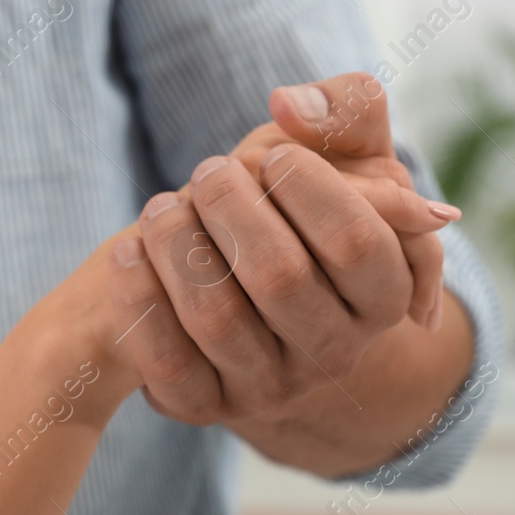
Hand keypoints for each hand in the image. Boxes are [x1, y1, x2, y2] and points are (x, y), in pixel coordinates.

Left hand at [104, 73, 459, 434]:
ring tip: (163, 206)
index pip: (359, 242)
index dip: (306, 184)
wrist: (233, 280)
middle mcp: (335, 353)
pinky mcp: (204, 406)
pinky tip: (130, 249)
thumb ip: (346, 109)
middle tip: (209, 171)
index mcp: (384, 295)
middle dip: (230, 205)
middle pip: (281, 277)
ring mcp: (269, 387)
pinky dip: (139, 294)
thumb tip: (292, 108)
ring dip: (176, 241)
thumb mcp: (340, 152)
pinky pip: (166, 361)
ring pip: (217, 317)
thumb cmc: (295, 203)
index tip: (271, 155)